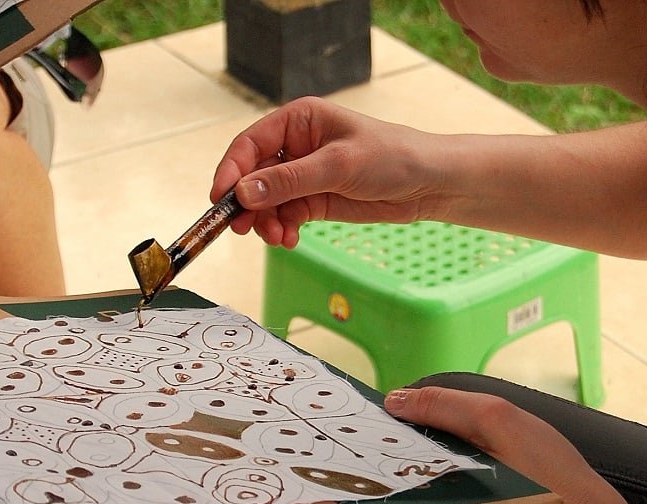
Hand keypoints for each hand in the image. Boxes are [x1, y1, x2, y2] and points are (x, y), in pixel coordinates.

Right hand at [211, 96, 449, 247]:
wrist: (427, 185)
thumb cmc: (391, 157)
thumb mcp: (337, 166)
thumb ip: (289, 180)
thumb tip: (243, 193)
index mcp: (298, 120)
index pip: (250, 145)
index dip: (230, 171)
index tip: (220, 198)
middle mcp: (295, 146)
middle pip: (253, 176)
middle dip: (247, 204)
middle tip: (243, 229)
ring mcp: (303, 175)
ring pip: (266, 201)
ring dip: (266, 222)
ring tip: (278, 238)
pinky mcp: (314, 200)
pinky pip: (285, 216)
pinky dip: (283, 229)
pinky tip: (289, 240)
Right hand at [384, 386, 646, 503]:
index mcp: (492, 418)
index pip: (437, 400)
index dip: (409, 402)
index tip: (386, 404)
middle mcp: (508, 412)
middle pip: (454, 399)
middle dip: (424, 405)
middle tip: (396, 415)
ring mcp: (525, 420)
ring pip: (473, 408)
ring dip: (446, 413)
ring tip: (421, 426)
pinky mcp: (537, 435)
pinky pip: (491, 419)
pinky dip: (468, 424)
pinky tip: (460, 443)